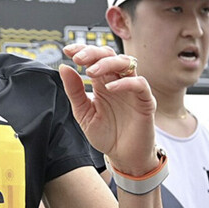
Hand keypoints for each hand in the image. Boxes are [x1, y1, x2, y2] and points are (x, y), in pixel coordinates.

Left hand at [58, 45, 157, 175]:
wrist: (123, 157)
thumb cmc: (106, 135)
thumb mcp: (83, 113)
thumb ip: (74, 91)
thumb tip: (64, 68)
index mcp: (103, 83)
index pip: (95, 58)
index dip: (83, 50)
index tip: (68, 50)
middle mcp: (118, 82)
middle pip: (110, 55)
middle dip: (93, 53)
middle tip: (78, 58)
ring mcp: (133, 90)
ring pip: (126, 64)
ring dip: (108, 63)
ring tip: (91, 71)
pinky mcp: (145, 101)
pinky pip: (140, 84)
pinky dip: (125, 83)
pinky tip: (110, 88)